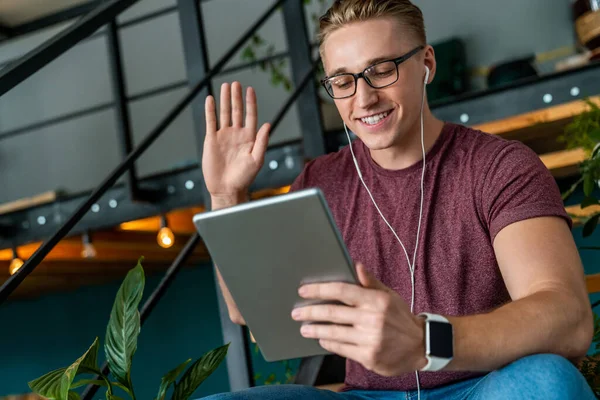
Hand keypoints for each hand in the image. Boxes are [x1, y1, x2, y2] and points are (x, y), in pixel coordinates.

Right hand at [203, 82, 270, 202]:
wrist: (227, 189)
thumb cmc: (244, 177)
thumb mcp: (257, 159)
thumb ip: (262, 141)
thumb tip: (268, 124)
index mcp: (249, 138)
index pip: (250, 116)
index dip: (250, 103)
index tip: (250, 90)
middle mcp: (237, 134)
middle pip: (236, 111)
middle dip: (237, 97)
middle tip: (236, 83)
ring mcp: (224, 136)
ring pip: (224, 114)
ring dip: (225, 100)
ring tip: (226, 86)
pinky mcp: (211, 140)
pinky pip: (211, 122)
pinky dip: (210, 111)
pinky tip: (211, 99)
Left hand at [291, 264, 426, 375]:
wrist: (422, 346)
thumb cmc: (400, 318)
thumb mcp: (389, 295)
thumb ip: (369, 282)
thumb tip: (355, 264)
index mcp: (376, 300)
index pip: (342, 291)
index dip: (320, 290)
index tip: (304, 290)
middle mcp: (372, 319)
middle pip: (332, 313)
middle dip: (310, 312)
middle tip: (296, 312)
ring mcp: (370, 339)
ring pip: (334, 333)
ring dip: (315, 330)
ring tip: (304, 327)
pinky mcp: (369, 357)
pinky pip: (341, 349)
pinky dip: (329, 343)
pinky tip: (322, 338)